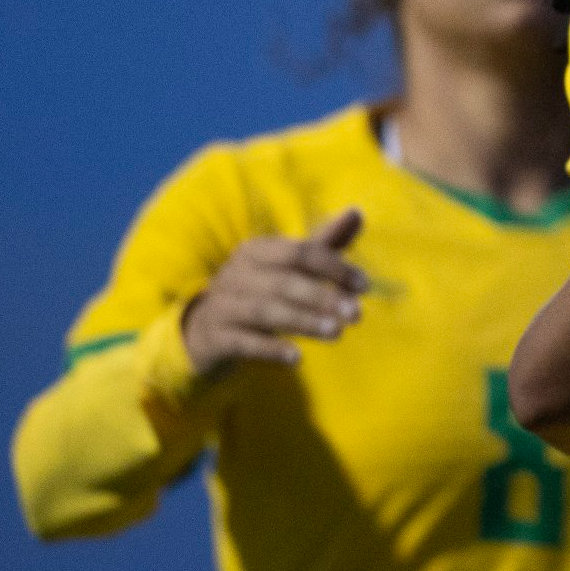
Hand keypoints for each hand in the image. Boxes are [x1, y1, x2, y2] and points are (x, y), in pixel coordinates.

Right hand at [182, 209, 367, 376]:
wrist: (205, 332)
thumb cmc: (258, 293)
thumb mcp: (288, 267)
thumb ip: (322, 244)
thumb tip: (357, 212)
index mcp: (256, 251)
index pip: (300, 252)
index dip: (334, 267)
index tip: (364, 286)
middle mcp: (235, 273)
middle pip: (284, 282)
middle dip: (323, 297)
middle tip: (356, 315)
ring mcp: (221, 305)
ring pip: (265, 311)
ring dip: (304, 322)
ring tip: (336, 332)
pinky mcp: (214, 337)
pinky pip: (243, 341)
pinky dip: (270, 348)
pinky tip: (297, 358)